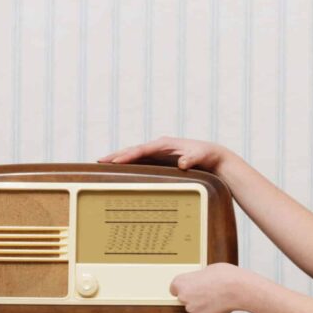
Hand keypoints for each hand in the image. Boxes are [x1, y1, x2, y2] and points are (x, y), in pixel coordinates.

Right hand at [98, 136, 227, 171]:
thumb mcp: (200, 156)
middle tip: (100, 161)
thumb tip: (182, 164)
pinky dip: (127, 163)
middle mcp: (158, 146)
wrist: (212, 156)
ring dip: (119, 158)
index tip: (116, 161)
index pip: (142, 149)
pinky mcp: (158, 159)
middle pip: (133, 150)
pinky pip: (139, 160)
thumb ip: (191, 159)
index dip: (128, 155)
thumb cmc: (205, 154)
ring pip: (133, 154)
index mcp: (165, 143)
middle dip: (117, 155)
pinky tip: (118, 169)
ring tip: (102, 164)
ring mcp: (157, 152)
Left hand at [169, 263, 248, 312]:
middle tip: (206, 291)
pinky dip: (209, 312)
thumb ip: (198, 278)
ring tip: (215, 297)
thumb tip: (200, 281)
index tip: (189, 286)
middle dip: (194, 296)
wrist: (237, 289)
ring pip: (194, 307)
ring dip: (202, 304)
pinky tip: (218, 304)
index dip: (184, 287)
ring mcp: (191, 309)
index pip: (174, 288)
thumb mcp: (208, 270)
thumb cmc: (225, 277)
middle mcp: (183, 297)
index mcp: (181, 282)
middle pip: (184, 298)